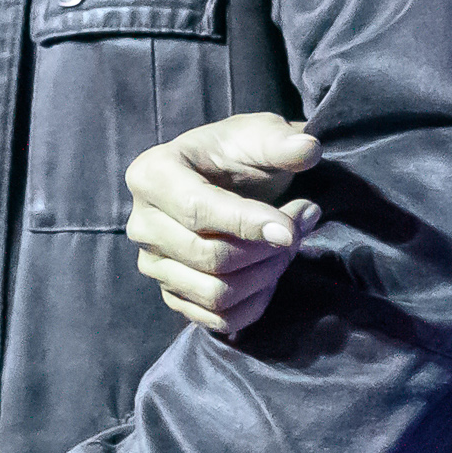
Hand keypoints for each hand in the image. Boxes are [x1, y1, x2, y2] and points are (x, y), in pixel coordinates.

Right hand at [123, 114, 321, 335]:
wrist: (229, 177)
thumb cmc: (239, 153)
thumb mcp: (260, 134)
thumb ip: (281, 141)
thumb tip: (309, 150)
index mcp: (151, 175)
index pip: (197, 211)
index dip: (248, 223)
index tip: (292, 228)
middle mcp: (142, 224)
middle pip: (209, 257)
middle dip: (268, 248)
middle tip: (304, 222)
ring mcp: (154, 264)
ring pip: (215, 293)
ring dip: (267, 274)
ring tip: (292, 243)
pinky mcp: (173, 294)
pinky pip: (217, 318)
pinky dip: (256, 302)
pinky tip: (273, 272)